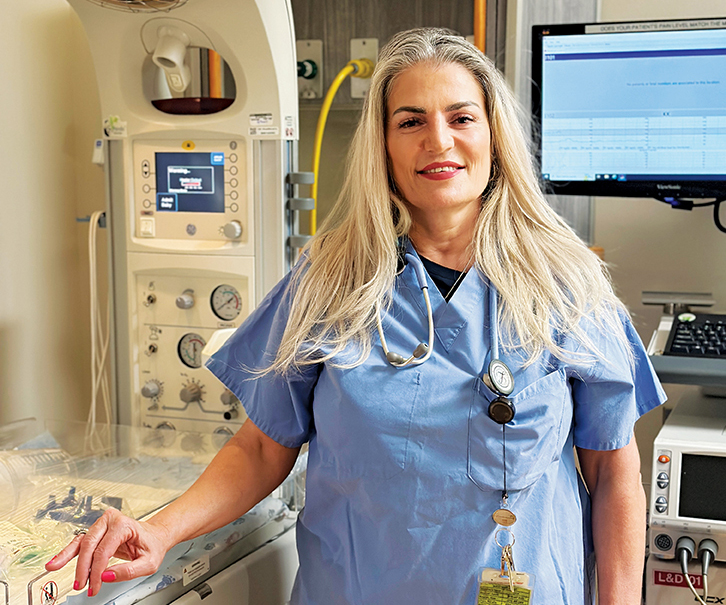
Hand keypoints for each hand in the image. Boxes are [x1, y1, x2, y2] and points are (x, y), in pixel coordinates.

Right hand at [45, 508, 172, 596]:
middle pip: (90, 544)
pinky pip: (79, 542)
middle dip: (83, 567)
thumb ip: (129, 571)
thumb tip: (105, 576)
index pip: (104, 550)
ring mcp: (102, 524)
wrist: (154, 536)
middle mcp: (111, 520)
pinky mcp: (96, 532)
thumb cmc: (152, 546)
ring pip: (81, 541)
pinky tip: (56, 561)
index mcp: (124, 525)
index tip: (94, 586)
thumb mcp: (149, 562)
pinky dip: (67, 553)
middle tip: (81, 585)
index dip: (96, 571)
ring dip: (68, 558)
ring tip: (54, 567)